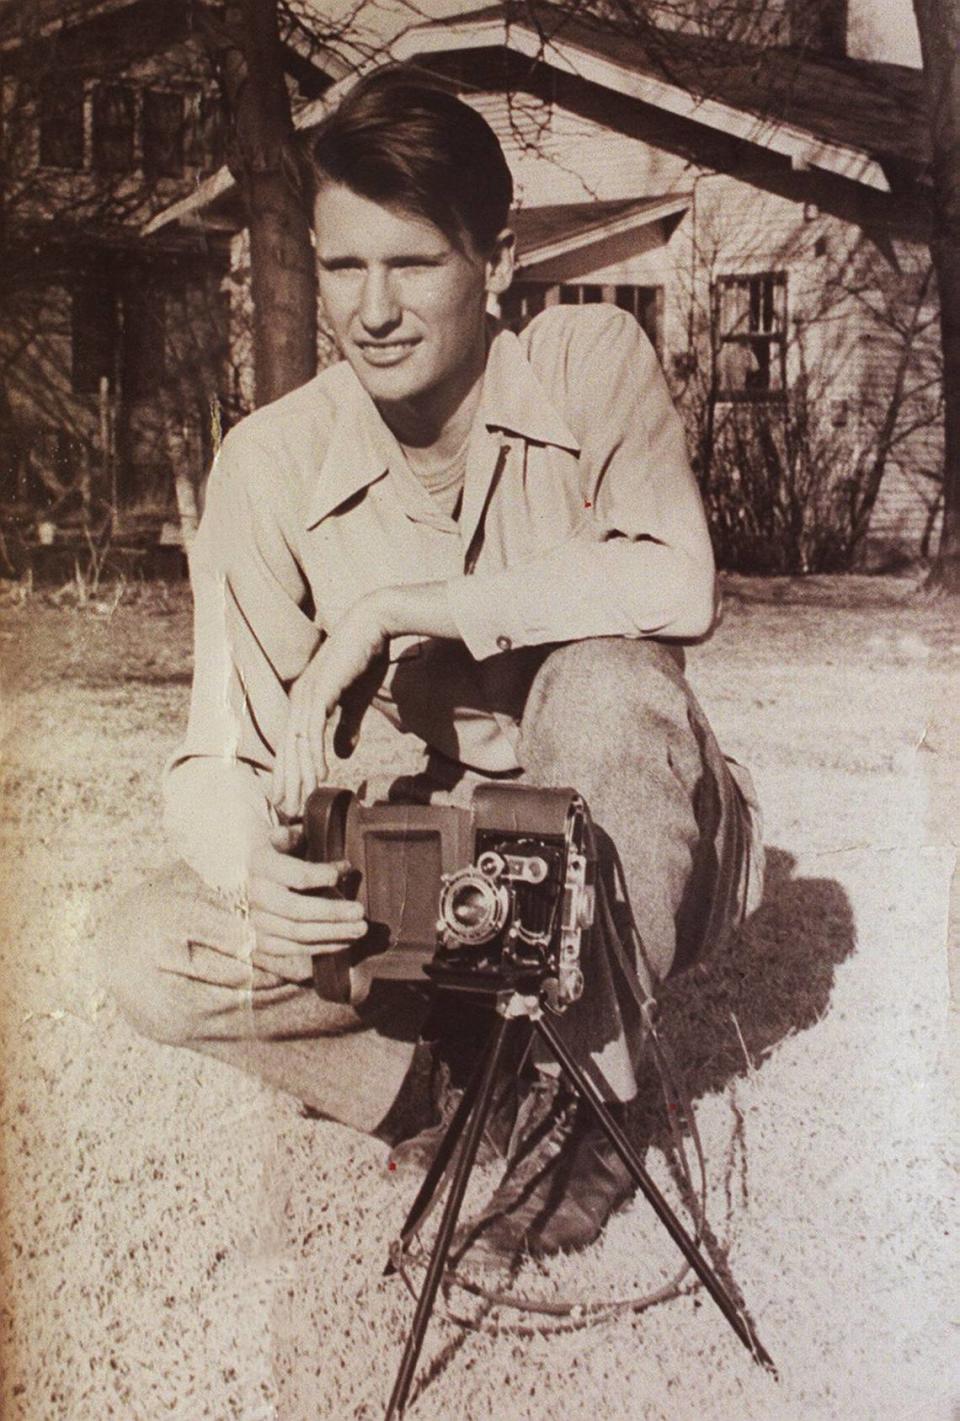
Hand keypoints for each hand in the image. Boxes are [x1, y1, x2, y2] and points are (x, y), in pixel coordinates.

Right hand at [245, 826, 366, 978]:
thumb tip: (286, 835)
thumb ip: (287, 836)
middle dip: (332, 912)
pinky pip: (293, 950)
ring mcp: (256, 921)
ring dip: (333, 933)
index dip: (319, 876)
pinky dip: (322, 948)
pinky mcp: (261, 942)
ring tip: (360, 929)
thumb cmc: (275, 855)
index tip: (340, 874)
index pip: (294, 875)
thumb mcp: (278, 839)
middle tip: (360, 912)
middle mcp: (255, 895)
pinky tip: (345, 942)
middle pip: (296, 910)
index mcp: (260, 864)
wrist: (248, 878)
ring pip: (297, 934)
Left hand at [272, 593, 387, 818]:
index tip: (289, 797)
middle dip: (287, 780)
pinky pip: (314, 730)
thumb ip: (347, 728)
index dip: (289, 771)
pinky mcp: (321, 691)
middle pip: (289, 748)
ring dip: (299, 774)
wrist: (373, 626)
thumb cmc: (365, 659)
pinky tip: (319, 775)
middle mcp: (300, 699)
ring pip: (299, 743)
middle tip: (285, 809)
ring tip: (301, 799)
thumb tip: (342, 756)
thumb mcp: (356, 702)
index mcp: (305, 702)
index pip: (293, 743)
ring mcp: (308, 694)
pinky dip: (314, 754)